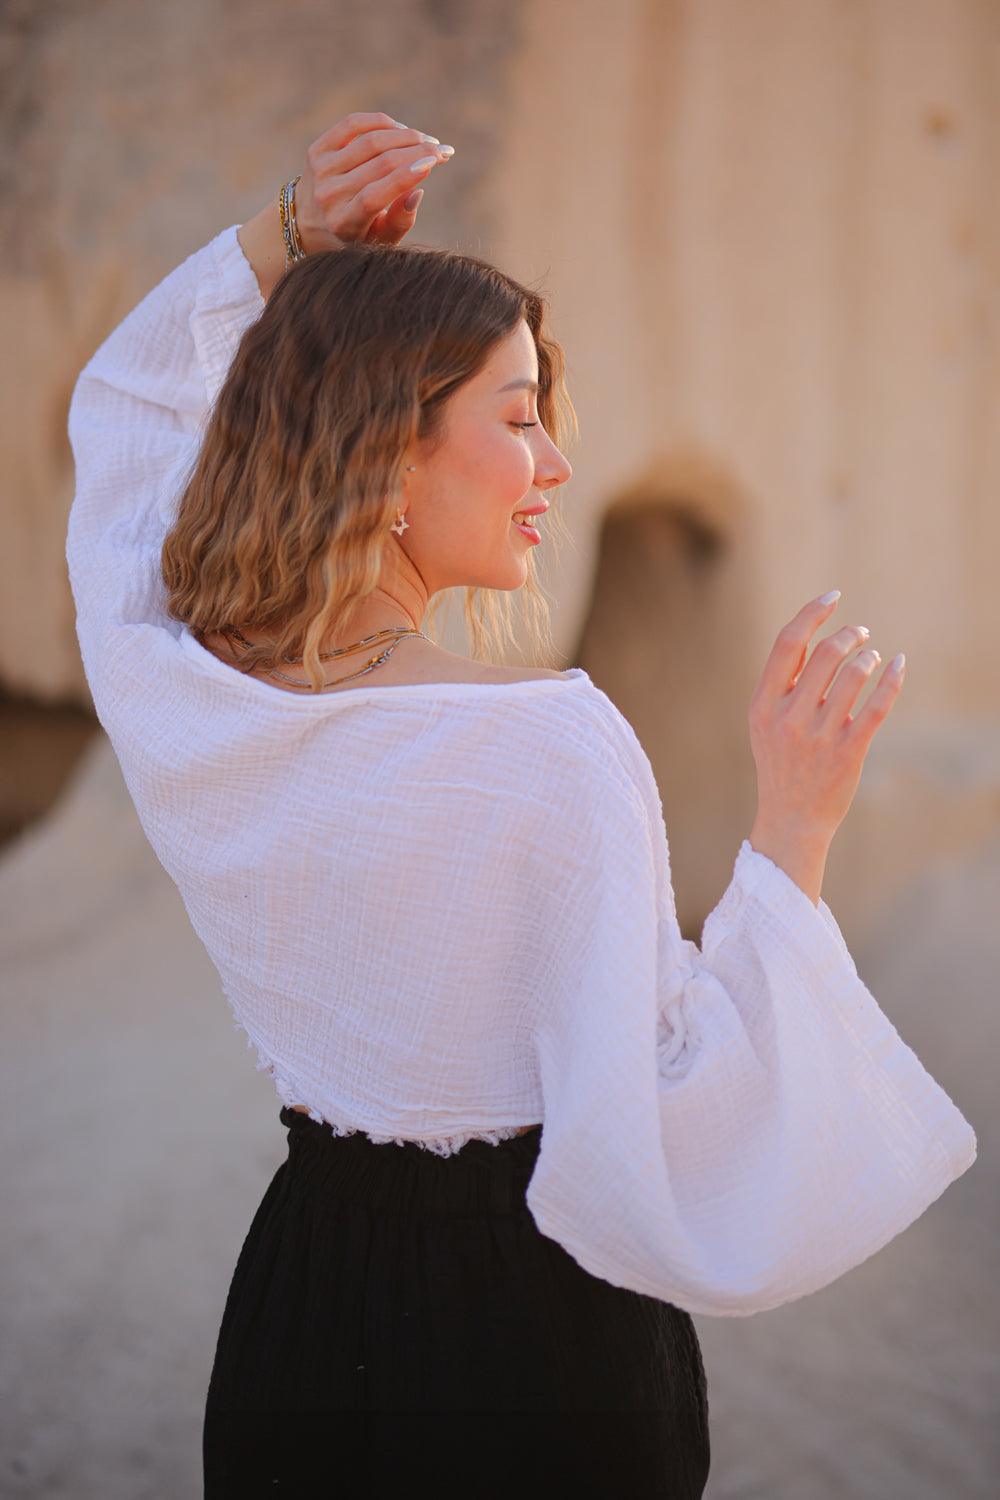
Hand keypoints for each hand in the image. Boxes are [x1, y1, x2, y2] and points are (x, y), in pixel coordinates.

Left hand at [293, 111, 454, 251]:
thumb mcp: (379, 241)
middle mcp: (328, 195)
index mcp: (344, 223)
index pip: (375, 195)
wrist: (308, 224)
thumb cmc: (355, 235)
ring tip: (427, 141)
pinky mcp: (316, 149)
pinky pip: (354, 124)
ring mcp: (320, 169)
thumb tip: (417, 191)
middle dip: (417, 151)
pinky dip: (382, 123)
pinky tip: (402, 130)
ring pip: (370, 140)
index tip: (435, 161)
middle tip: (443, 151)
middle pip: (379, 163)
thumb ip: (400, 223)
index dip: (407, 175)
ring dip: (406, 135)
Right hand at [747, 593, 905, 840]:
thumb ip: (782, 684)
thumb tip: (813, 636)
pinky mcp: (849, 752)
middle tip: (860, 634)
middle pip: (825, 654)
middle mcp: (789, 718)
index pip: (787, 644)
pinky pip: (877, 706)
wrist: (790, 819)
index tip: (833, 597)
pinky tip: (897, 666)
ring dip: (868, 657)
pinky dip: (891, 680)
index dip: (811, 614)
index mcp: (763, 705)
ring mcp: (819, 736)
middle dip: (849, 635)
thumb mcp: (765, 723)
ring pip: (854, 676)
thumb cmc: (781, 765)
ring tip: (872, 657)